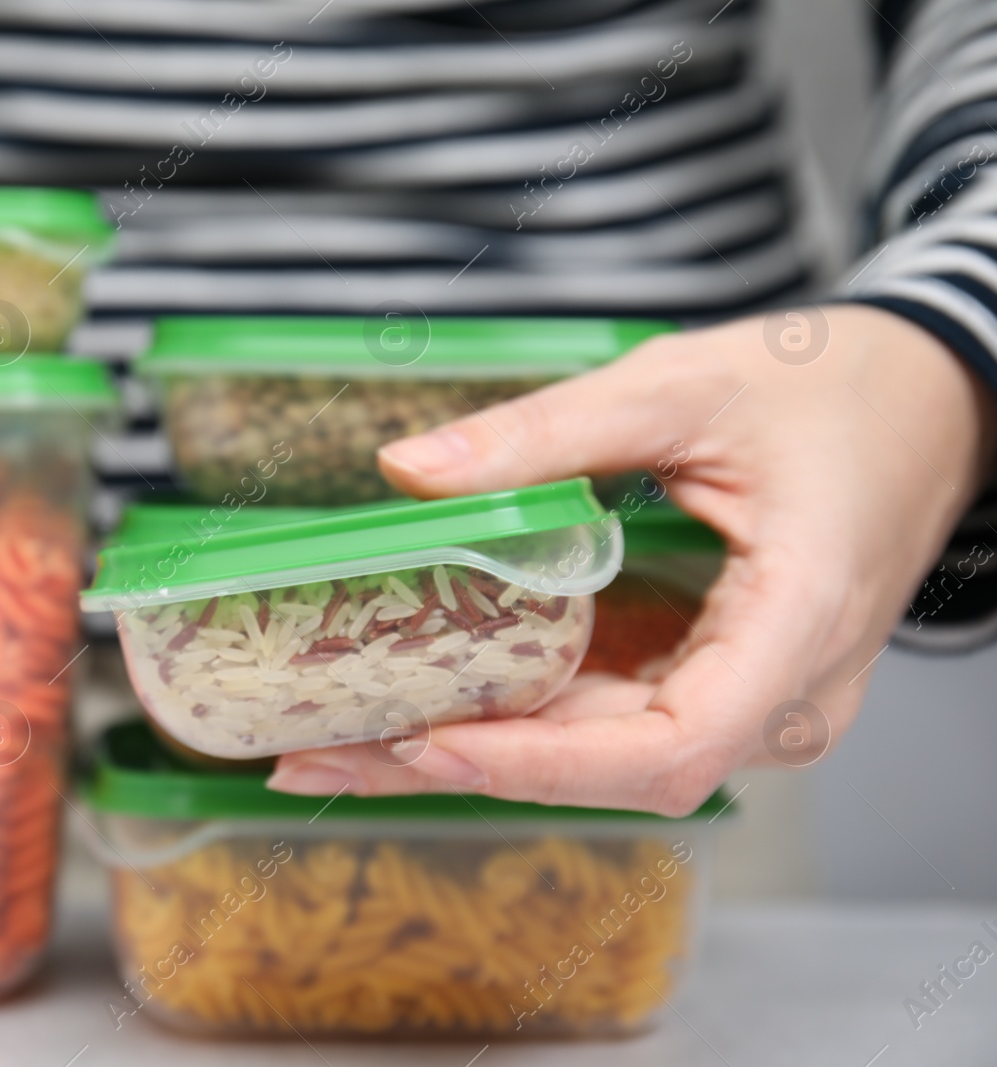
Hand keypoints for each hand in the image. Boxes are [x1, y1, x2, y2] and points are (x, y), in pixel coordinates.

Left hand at [267, 305, 995, 814]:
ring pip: (594, 755)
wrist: (925, 403)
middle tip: (314, 752)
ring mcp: (745, 701)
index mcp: (797, 630)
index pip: (670, 748)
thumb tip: (411, 469)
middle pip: (607, 770)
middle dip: (457, 765)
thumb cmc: (834, 391)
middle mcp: (776, 699)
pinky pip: (604, 718)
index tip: (429, 741)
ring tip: (332, 738)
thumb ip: (548, 433)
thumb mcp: (682, 386)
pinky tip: (415, 700)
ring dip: (466, 748)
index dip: (541, 763)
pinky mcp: (708, 680)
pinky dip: (509, 714)